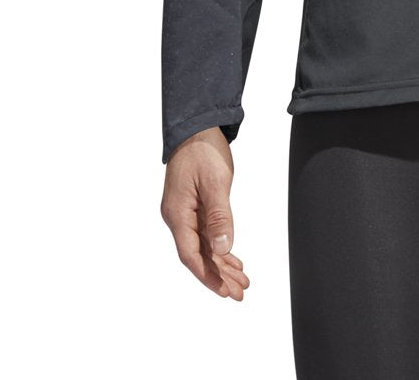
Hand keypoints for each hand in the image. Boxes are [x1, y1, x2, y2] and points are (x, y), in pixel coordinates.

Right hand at [160, 127, 250, 299]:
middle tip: (240, 292)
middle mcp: (177, 216)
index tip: (226, 292)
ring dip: (221, 264)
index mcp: (178, 213)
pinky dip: (218, 247)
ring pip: (202, 246)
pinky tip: (230, 257)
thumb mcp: (215, 182)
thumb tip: (221, 249)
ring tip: (241, 280)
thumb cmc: (203, 150)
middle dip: (218, 276)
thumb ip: (218, 216)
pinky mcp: (193, 205)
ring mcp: (184, 211)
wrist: (196, 126)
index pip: (191, 255)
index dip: (208, 275)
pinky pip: (204, 233)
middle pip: (197, 255)